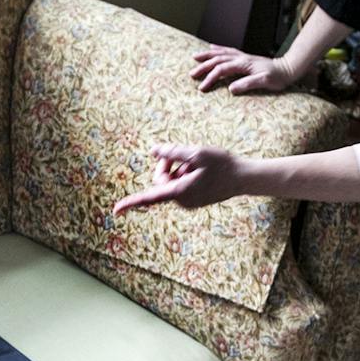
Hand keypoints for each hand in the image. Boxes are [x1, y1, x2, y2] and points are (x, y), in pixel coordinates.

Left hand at [112, 145, 245, 215]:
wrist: (243, 178)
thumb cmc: (222, 164)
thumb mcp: (196, 152)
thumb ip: (172, 152)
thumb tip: (153, 150)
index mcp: (179, 192)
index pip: (150, 197)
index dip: (131, 202)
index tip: (116, 210)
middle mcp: (181, 201)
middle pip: (160, 180)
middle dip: (166, 165)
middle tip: (179, 154)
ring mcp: (187, 202)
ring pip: (170, 181)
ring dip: (178, 168)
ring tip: (196, 163)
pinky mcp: (193, 200)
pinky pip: (179, 185)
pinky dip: (185, 174)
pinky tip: (200, 169)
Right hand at [190, 45, 294, 93]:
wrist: (287, 69)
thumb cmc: (277, 77)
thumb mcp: (264, 82)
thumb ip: (247, 84)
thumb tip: (231, 88)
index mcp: (243, 64)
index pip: (222, 69)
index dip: (210, 78)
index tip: (202, 88)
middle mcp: (241, 58)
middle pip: (218, 59)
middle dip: (203, 66)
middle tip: (191, 74)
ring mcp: (242, 56)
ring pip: (221, 53)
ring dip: (207, 55)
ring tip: (195, 57)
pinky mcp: (244, 57)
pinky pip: (228, 50)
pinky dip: (218, 49)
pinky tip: (211, 47)